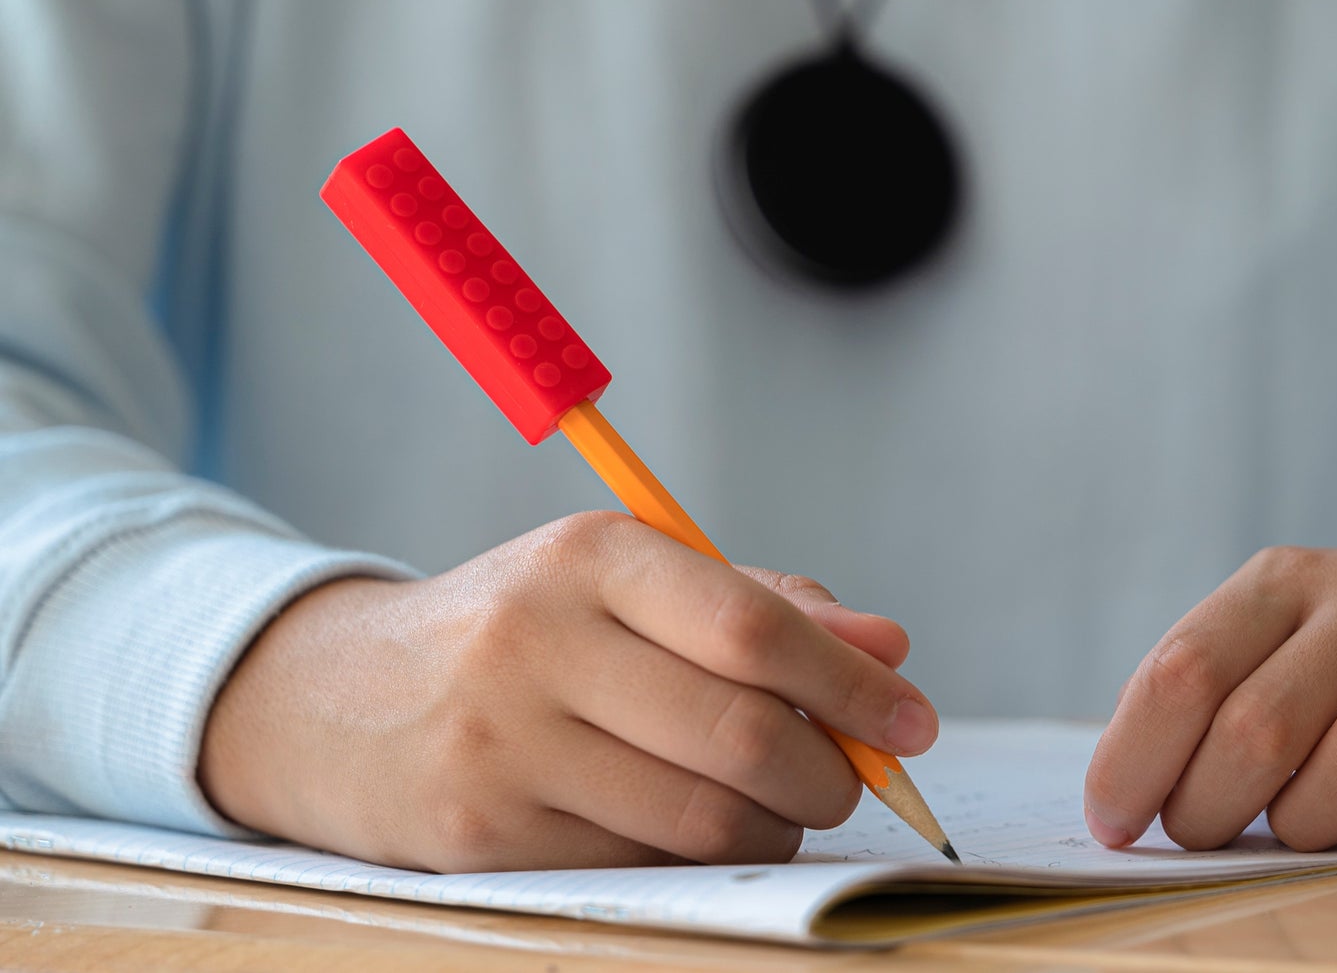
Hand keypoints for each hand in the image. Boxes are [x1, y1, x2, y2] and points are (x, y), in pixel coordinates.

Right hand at [198, 510, 935, 870]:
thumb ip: (762, 603)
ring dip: (775, 826)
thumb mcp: (627, 583)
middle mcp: (541, 639)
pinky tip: (694, 828)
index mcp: (591, 554)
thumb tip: (889, 647)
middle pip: (738, 731)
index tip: (914, 718)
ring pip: (700, 817)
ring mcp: (504, 741)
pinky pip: (641, 865)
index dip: (849, 681)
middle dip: (830, 772)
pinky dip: (699, 858)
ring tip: (779, 806)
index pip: (749, 623)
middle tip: (854, 779)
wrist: (339, 697)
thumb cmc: (523, 628)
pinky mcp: (481, 832)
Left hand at [1084, 544, 1336, 852]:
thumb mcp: (1271, 628)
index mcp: (1282, 580)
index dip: (1134, 757)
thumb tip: (1122, 790)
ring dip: (1300, 823)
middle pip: (1258, 726)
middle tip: (1191, 832)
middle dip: (1207, 805)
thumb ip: (1206, 687)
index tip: (1108, 819)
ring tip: (1283, 826)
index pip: (1185, 669)